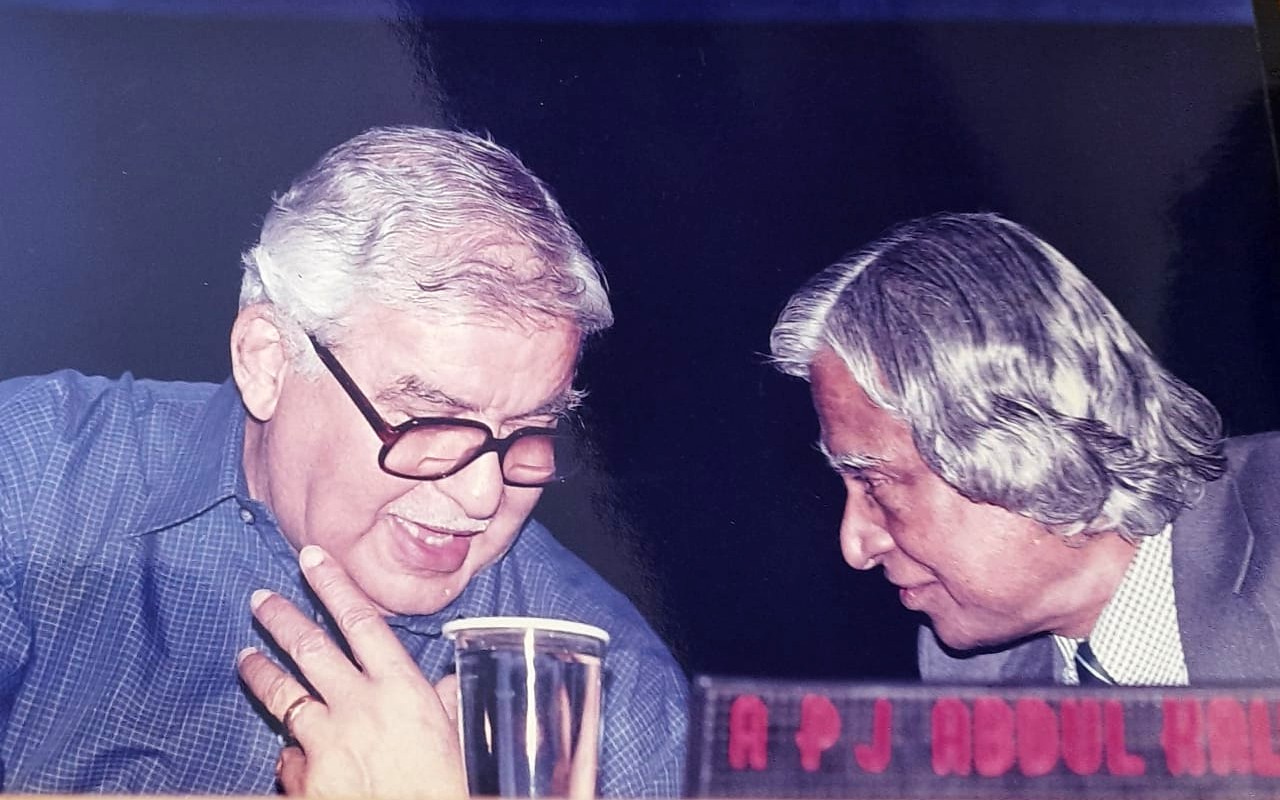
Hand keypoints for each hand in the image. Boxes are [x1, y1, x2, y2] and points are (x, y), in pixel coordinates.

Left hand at [237, 545, 467, 798]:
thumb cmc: (447, 787)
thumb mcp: (457, 733)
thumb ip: (445, 702)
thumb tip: (447, 685)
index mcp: (402, 689)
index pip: (362, 621)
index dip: (335, 586)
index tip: (312, 558)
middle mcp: (359, 706)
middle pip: (310, 648)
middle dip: (281, 618)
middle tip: (261, 599)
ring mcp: (327, 742)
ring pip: (282, 695)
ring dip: (261, 672)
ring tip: (245, 658)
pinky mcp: (306, 780)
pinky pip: (287, 757)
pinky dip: (290, 754)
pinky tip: (290, 754)